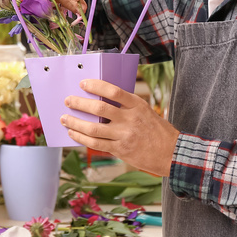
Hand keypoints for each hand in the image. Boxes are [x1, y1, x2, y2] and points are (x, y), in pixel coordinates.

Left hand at [61, 79, 178, 176]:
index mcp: (137, 105)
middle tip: (68, 100)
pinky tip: (73, 133)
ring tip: (65, 118)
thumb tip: (99, 98)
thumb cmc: (156, 129)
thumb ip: (126, 105)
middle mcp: (130, 120)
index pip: (113, 91)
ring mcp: (124, 136)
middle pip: (99, 109)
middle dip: (79, 103)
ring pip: (93, 129)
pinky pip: (96, 144)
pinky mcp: (120, 150)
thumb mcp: (145, 111)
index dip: (96, 86)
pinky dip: (81, 138)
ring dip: (75, 122)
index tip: (83, 84)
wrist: (171, 153)